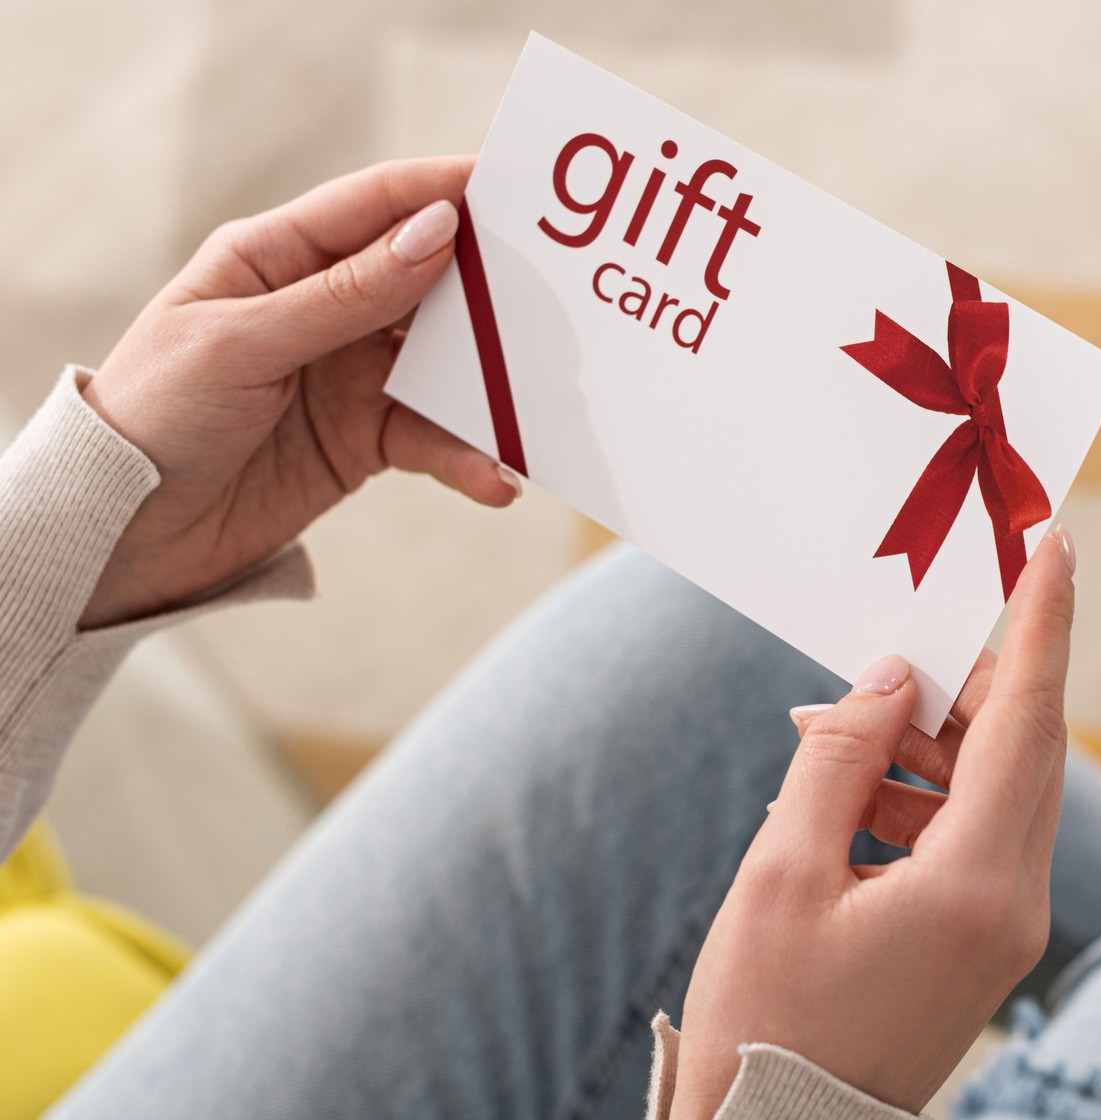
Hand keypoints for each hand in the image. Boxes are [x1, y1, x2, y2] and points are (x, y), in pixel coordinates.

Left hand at [78, 156, 518, 627]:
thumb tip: (436, 234)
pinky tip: (496, 478)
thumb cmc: (158, 415)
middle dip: (491, 290)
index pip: (376, 206)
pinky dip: (469, 457)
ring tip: (537, 405)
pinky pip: (435, 437)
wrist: (127, 533)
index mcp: (277, 257)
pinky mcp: (367, 440)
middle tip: (557, 298)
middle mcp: (323, 306)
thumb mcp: (241, 345)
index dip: (445, 190)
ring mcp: (350, 373)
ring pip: (445, 363)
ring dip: (491, 385)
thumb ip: (345, 295)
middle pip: (428, 280)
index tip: (517, 189)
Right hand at [653, 528, 1076, 1119]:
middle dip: (968, 680)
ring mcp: (1007, 926)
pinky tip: (848, 797)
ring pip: (996, 790)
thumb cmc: (765, 1021)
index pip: (1030, 719)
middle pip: (1024, 748)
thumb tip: (895, 677)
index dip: (1042, 621)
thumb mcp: (783, 872)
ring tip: (836, 731)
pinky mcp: (983, 941)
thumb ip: (841, 757)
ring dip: (929, 743)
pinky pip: (973, 835)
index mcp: (979, 883)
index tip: (1055, 539)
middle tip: (903, 637)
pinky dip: (920, 797)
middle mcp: (1017, 902)